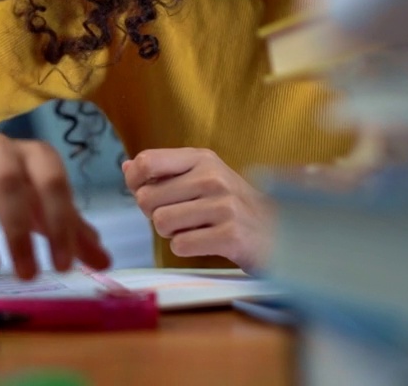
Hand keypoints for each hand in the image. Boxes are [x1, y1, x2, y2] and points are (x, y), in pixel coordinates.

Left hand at [122, 148, 273, 271]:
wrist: (280, 232)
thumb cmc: (233, 206)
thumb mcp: (202, 178)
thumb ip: (164, 172)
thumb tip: (127, 168)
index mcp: (202, 158)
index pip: (147, 162)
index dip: (135, 183)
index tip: (145, 193)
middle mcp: (212, 177)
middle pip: (147, 198)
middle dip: (154, 214)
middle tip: (179, 218)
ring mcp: (223, 205)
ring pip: (161, 223)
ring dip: (171, 233)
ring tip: (194, 229)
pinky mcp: (230, 235)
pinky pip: (180, 245)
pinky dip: (186, 249)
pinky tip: (205, 243)